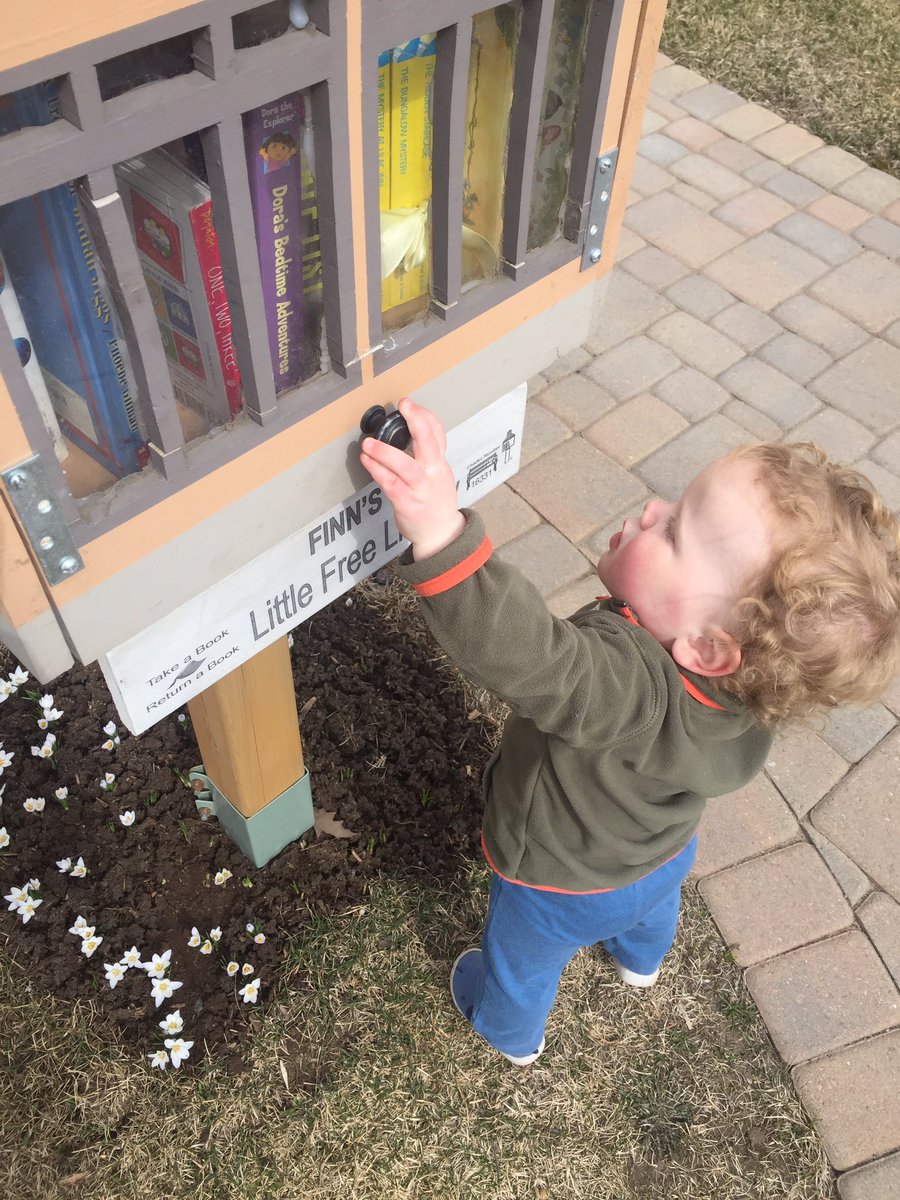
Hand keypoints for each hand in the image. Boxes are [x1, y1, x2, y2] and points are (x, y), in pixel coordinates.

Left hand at [359, 397, 464, 559]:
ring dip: (385, 452)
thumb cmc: (436, 502)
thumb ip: (428, 454)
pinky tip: (366, 461)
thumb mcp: (439, 474)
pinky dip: (377, 470)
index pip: (438, 434)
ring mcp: (420, 488)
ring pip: (405, 466)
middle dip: (417, 422)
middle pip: (429, 443)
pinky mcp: (407, 503)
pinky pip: (390, 484)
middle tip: (404, 406)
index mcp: (439, 464)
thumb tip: (413, 430)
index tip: (409, 404)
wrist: (441, 535)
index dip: (425, 416)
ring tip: (368, 443)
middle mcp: (433, 473)